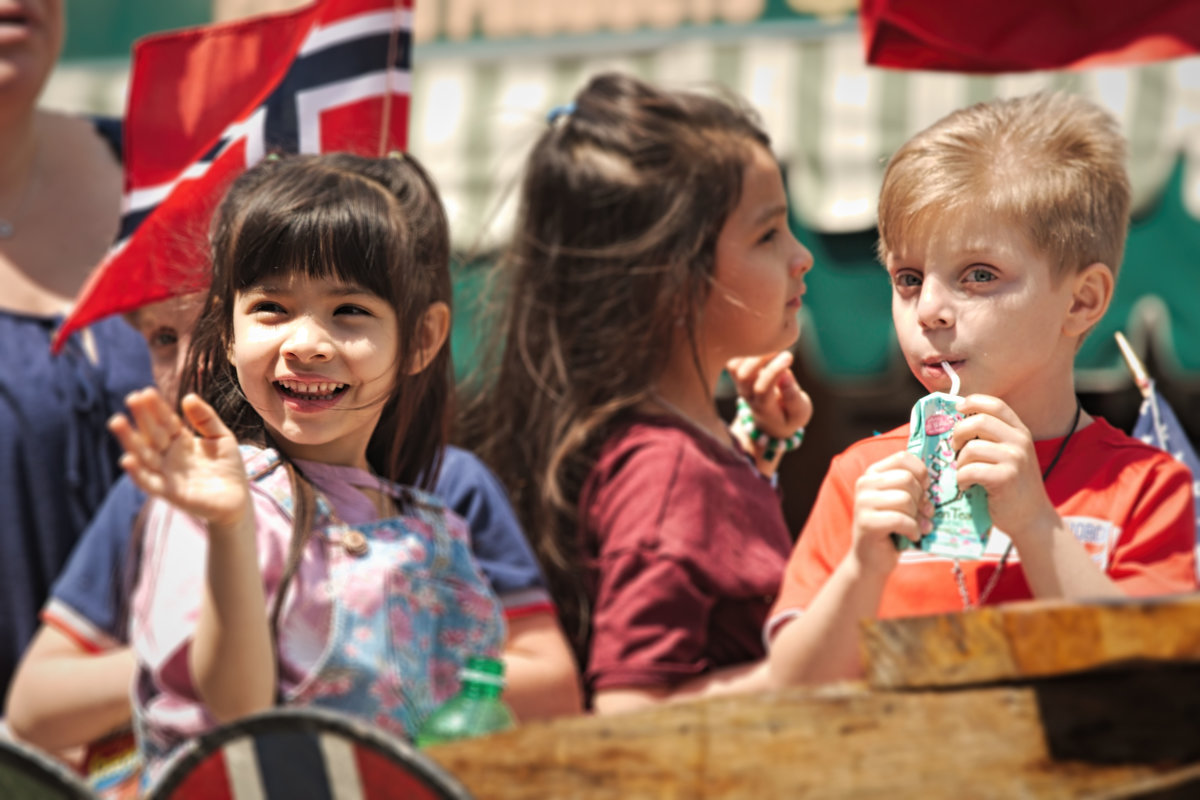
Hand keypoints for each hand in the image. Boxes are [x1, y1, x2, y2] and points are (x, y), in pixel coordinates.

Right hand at [108, 388, 250, 527]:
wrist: (238, 500)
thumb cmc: (228, 468)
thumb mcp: (222, 437)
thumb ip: (206, 419)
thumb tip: (188, 397)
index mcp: (181, 440)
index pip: (166, 421)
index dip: (156, 408)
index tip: (146, 391)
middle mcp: (169, 456)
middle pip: (152, 434)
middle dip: (141, 418)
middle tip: (131, 398)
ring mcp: (167, 474)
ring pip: (143, 455)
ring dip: (130, 440)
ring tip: (117, 421)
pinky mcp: (169, 493)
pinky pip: (148, 482)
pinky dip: (137, 472)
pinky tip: (127, 459)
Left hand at [727, 351, 811, 448]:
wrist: (770, 421)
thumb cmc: (788, 415)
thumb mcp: (799, 413)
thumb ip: (793, 397)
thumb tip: (786, 373)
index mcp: (763, 408)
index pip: (762, 389)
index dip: (774, 371)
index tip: (789, 356)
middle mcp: (747, 396)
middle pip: (744, 376)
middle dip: (761, 358)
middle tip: (779, 347)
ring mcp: (739, 385)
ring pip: (735, 366)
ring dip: (752, 353)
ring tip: (772, 345)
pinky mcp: (737, 375)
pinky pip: (733, 361)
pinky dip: (745, 351)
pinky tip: (763, 347)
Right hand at [851, 451, 931, 576]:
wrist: (872, 558)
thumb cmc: (893, 527)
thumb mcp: (904, 501)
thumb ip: (914, 487)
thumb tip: (933, 482)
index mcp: (874, 473)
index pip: (903, 458)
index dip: (921, 473)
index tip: (925, 490)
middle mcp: (864, 483)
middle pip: (907, 479)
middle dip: (921, 499)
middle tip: (922, 513)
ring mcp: (862, 502)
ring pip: (905, 499)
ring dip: (917, 516)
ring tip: (917, 526)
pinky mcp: (866, 522)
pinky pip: (900, 519)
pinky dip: (913, 529)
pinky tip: (912, 535)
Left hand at [950, 394, 1058, 543]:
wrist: (1032, 518)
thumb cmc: (1011, 487)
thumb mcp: (1008, 456)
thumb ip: (991, 438)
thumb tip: (956, 422)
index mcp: (1019, 432)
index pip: (995, 404)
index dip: (972, 402)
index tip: (958, 409)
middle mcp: (1020, 441)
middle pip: (978, 421)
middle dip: (958, 434)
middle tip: (956, 450)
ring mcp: (1015, 459)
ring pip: (971, 448)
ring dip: (960, 463)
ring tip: (964, 474)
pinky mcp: (1006, 478)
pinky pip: (970, 470)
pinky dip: (962, 479)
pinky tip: (967, 486)